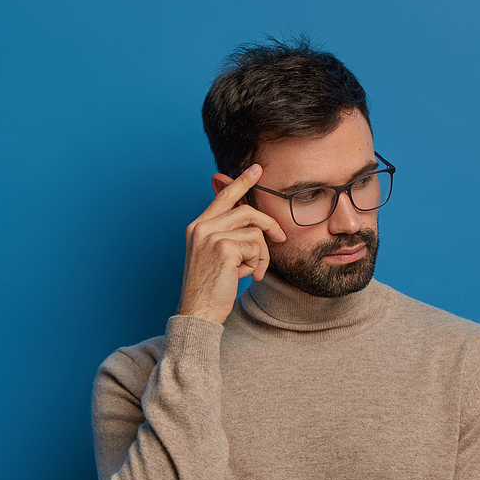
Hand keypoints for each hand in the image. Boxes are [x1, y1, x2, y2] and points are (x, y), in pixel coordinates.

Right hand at [179, 164, 286, 324]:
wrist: (200, 311)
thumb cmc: (213, 288)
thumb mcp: (219, 257)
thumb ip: (231, 236)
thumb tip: (254, 224)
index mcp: (198, 226)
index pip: (224, 197)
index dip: (242, 181)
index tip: (257, 169)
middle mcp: (201, 226)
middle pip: (247, 211)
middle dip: (269, 224)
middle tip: (281, 237)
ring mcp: (211, 235)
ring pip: (255, 232)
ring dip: (262, 255)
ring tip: (253, 271)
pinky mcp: (223, 247)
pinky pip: (256, 247)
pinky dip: (258, 264)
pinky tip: (247, 275)